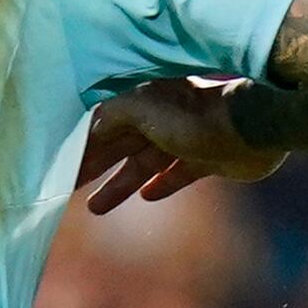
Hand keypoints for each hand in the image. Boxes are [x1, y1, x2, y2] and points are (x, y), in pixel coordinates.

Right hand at [80, 78, 287, 212]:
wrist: (249, 131)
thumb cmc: (191, 117)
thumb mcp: (140, 108)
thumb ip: (110, 115)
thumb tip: (88, 126)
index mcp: (143, 99)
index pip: (103, 124)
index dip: (81, 145)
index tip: (58, 164)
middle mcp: (163, 117)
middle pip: (120, 146)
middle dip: (93, 167)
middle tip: (65, 189)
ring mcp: (186, 139)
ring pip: (144, 164)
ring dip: (120, 184)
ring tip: (95, 207)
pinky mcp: (208, 159)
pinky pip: (178, 174)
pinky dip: (163, 184)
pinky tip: (148, 196)